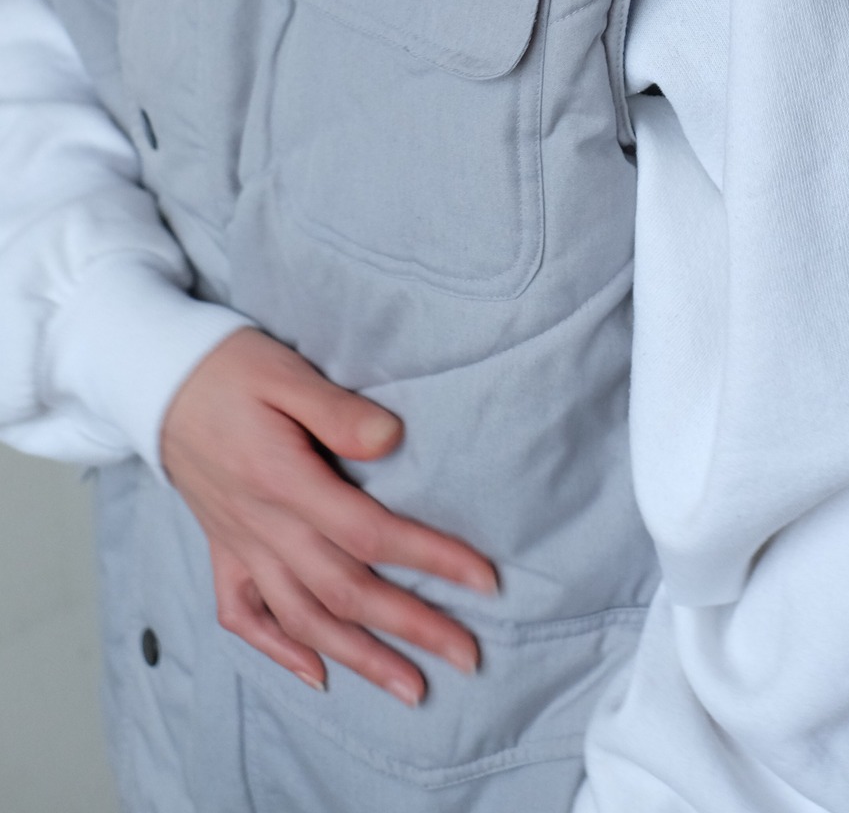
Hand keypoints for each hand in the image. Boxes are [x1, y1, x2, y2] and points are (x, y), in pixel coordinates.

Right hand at [160, 327, 495, 704]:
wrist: (156, 381)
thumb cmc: (230, 369)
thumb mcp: (287, 373)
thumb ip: (339, 411)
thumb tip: (393, 439)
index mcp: (285, 482)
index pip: (371, 535)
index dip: (431, 560)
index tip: (483, 581)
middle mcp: (264, 526)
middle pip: (346, 592)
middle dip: (410, 628)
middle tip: (467, 656)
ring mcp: (240, 545)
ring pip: (303, 618)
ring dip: (360, 657)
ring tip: (410, 688)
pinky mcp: (222, 549)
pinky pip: (244, 615)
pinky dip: (279, 651)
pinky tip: (316, 675)